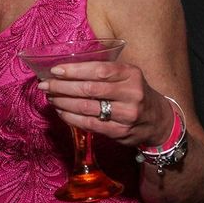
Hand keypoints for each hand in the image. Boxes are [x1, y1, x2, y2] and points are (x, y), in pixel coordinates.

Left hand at [37, 61, 173, 147]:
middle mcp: (131, 93)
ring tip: (51, 98)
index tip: (55, 71)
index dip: (75, 70)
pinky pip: (91, 124)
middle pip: (90, 89)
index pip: (99, 70)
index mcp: (131, 74)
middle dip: (63, 87)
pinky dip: (72, 118)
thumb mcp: (127, 75)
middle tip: (45, 85)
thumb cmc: (134, 92)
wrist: (158, 120)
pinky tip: (62, 112)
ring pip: (88, 108)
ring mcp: (127, 115)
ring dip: (64, 102)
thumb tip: (66, 70)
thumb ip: (104, 71)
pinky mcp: (121, 132)